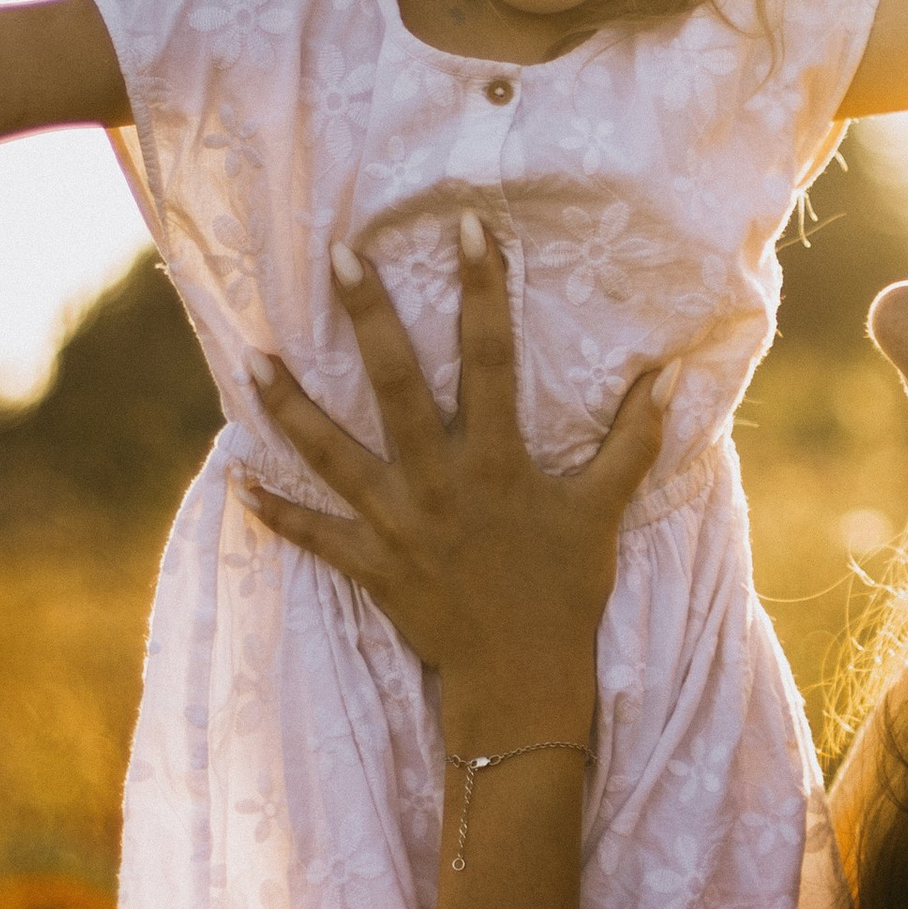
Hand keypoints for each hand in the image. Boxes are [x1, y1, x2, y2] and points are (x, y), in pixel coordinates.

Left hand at [240, 215, 675, 732]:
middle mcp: (439, 483)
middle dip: (368, 318)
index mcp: (498, 462)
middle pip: (396, 387)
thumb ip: (633, 441)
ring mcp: (397, 524)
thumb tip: (670, 374)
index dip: (482, 290)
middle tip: (340, 256)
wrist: (522, 681)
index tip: (467, 227)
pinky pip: (315, 535)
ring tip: (252, 359)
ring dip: (290, 406)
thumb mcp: (602, 512)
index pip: (490, 358)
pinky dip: (277, 512)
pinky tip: (237, 480)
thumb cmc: (566, 592)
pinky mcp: (370, 565)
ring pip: (333, 454)